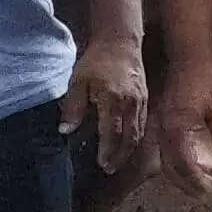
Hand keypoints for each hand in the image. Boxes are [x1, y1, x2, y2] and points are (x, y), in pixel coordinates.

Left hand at [64, 37, 149, 172]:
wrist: (121, 42)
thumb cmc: (97, 61)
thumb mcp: (78, 82)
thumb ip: (73, 107)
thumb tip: (65, 130)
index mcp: (113, 100)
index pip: (112, 132)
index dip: (108, 151)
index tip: (101, 164)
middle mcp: (131, 104)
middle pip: (130, 137)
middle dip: (120, 156)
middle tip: (110, 169)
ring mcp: (142, 102)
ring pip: (139, 132)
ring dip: (129, 149)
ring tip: (118, 161)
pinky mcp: (146, 99)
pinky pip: (143, 123)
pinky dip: (136, 137)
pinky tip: (128, 143)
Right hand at [154, 53, 211, 183]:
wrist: (187, 58)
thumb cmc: (206, 79)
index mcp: (176, 128)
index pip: (182, 164)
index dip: (195, 181)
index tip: (209, 191)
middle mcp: (162, 131)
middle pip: (169, 167)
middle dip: (186, 184)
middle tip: (205, 193)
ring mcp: (159, 127)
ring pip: (163, 160)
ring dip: (179, 176)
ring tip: (198, 184)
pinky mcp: (160, 123)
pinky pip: (164, 150)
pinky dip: (174, 163)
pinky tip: (187, 165)